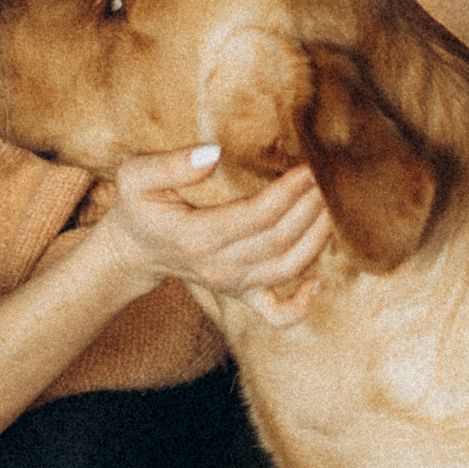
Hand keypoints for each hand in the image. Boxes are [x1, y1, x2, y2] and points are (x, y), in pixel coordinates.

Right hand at [104, 145, 329, 325]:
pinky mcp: (241, 294)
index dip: (288, 193)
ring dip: (318, 238)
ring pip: (288, 268)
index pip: (254, 216)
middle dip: (311, 207)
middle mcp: (217, 267)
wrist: (134, 249)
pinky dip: (301, 306)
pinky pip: (276, 314)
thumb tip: (213, 153)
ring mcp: (232, 285)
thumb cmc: (138, 206)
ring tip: (334, 204)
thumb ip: (170, 165)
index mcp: (194, 237)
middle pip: (279, 240)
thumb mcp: (136, 176)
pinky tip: (317, 283)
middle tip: (333, 176)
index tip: (309, 167)